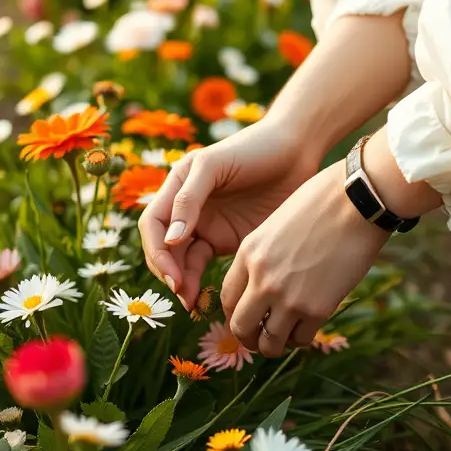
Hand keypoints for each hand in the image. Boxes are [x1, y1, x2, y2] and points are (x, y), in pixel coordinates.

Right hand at [137, 118, 319, 311]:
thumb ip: (188, 198)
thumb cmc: (255, 148)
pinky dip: (201, 282)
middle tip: (183, 294)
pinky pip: (206, 265)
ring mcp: (208, 225)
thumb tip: (169, 240)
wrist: (298, 149)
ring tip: (193, 303)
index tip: (173, 273)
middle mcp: (188, 208)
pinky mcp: (230, 239)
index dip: (157, 251)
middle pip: (163, 247)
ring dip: (183, 282)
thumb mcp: (214, 165)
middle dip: (168, 272)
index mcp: (178, 185)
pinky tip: (206, 297)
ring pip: (183, 261)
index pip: (152, 224)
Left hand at [220, 159, 388, 357]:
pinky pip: (300, 340)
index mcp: (248, 253)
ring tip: (285, 336)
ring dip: (274, 345)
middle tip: (260, 337)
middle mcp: (262, 279)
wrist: (357, 200)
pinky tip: (308, 326)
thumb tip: (263, 283)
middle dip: (248, 337)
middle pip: (240, 327)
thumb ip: (264, 255)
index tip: (247, 316)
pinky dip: (301, 339)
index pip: (227, 298)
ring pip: (268, 343)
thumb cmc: (322, 202)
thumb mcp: (277, 223)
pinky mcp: (317, 309)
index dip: (234, 313)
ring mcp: (288, 297)